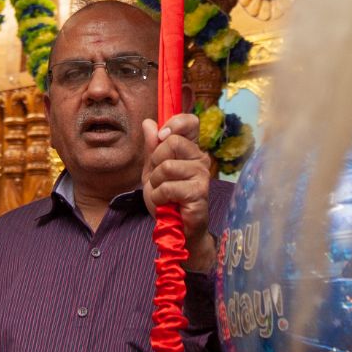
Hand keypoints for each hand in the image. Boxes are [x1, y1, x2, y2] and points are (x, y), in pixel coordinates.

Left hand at [143, 111, 217, 271]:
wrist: (174, 229)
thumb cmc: (166, 199)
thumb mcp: (152, 170)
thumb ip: (151, 148)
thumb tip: (149, 122)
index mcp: (191, 150)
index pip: (190, 122)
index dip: (174, 123)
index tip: (162, 135)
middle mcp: (200, 159)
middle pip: (172, 142)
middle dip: (155, 161)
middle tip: (159, 179)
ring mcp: (202, 175)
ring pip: (167, 165)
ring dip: (156, 183)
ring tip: (163, 194)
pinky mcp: (199, 193)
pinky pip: (169, 186)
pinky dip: (159, 196)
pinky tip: (166, 204)